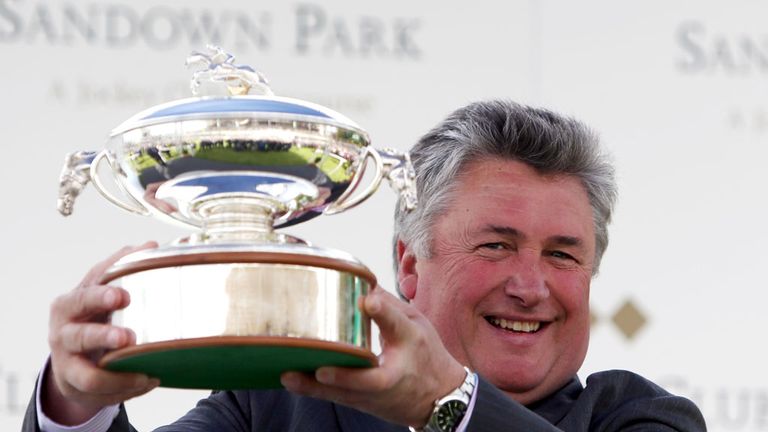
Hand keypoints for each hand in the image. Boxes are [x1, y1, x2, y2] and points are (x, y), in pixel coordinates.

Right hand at [43, 242, 160, 424]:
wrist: (72, 355)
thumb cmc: (92, 316)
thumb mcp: (100, 292)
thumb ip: (122, 268)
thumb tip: (151, 245)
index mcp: (70, 303)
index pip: (85, 295)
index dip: (102, 295)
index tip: (123, 295)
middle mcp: (64, 332)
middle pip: (79, 334)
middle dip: (103, 336)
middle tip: (128, 336)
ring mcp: (68, 361)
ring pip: (87, 372)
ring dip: (115, 373)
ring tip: (144, 371)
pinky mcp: (76, 384)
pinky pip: (101, 391)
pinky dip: (125, 388)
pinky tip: (149, 380)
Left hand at [280, 287, 465, 427]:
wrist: (439, 398)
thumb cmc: (427, 356)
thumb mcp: (417, 325)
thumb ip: (389, 308)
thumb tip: (363, 285)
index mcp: (410, 347)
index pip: (397, 327)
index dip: (384, 313)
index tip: (369, 299)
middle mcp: (391, 375)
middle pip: (364, 379)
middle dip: (341, 377)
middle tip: (319, 370)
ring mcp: (374, 394)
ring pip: (342, 393)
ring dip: (314, 387)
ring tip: (289, 375)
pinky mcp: (360, 402)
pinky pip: (334, 396)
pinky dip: (312, 390)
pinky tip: (290, 380)